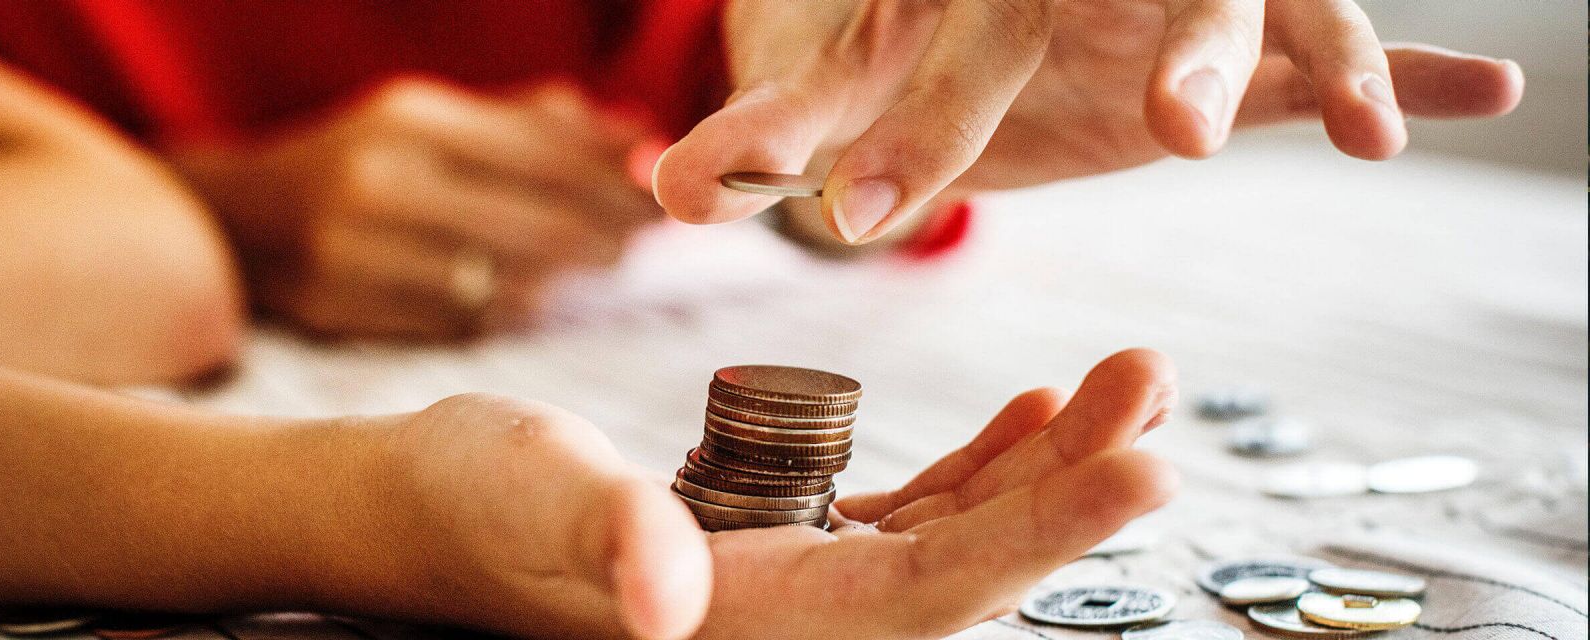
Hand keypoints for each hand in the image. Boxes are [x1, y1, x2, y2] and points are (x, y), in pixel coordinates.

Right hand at [179, 78, 662, 339]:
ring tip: (596, 264)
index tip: (663, 196)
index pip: (545, 157)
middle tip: (645, 240)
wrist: (241, 218)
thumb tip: (640, 137)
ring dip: (565, 279)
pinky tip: (532, 296)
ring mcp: (358, 253)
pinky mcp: (345, 309)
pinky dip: (510, 310)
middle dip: (605, 235)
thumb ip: (535, 125)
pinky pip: (461, 322)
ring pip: (505, 283)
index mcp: (411, 121)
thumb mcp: (435, 120)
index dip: (615, 183)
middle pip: (536, 226)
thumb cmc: (362, 162)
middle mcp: (381, 182)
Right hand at [317, 349, 1176, 639]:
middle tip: (1154, 395)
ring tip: (1123, 388)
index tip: (1140, 470)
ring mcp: (792, 589)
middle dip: (1072, 488)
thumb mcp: (526, 495)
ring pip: (952, 540)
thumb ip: (603, 534)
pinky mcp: (781, 549)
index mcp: (751, 624)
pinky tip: (1030, 421)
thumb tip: (664, 591)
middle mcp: (792, 624)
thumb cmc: (462, 504)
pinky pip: (908, 519)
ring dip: (1043, 469)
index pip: (925, 591)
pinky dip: (977, 469)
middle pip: (968, 569)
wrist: (420, 512)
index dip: (1040, 537)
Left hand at [653, 0, 1524, 243]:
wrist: (955, 4)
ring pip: (1245, 8)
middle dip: (1164, 54)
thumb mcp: (818, 86)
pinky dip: (1391, 67)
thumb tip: (667, 189)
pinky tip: (1476, 95)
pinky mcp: (1229, 43)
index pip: (943, 35)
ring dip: (1300, 55)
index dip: (910, 122)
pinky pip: (1323, 43)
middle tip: (1166, 130)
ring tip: (1355, 129)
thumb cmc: (879, 42)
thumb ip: (758, 136)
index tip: (851, 213)